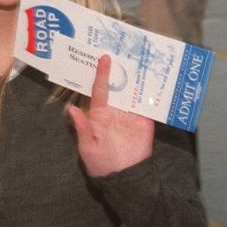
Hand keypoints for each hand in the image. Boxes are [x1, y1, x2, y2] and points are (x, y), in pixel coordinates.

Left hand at [68, 54, 154, 176]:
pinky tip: (154, 79)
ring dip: (136, 77)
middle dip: (119, 70)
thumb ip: (83, 127)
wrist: (125, 177)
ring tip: (139, 58)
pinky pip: (148, 104)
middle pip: (117, 86)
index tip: (103, 58)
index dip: (101, 74)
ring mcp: (131, 114)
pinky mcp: (145, 121)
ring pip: (133, 91)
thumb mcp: (88, 147)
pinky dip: (151, 93)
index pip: (100, 90)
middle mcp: (115, 111)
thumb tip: (71, 109)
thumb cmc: (102, 163)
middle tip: (121, 49)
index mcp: (100, 114)